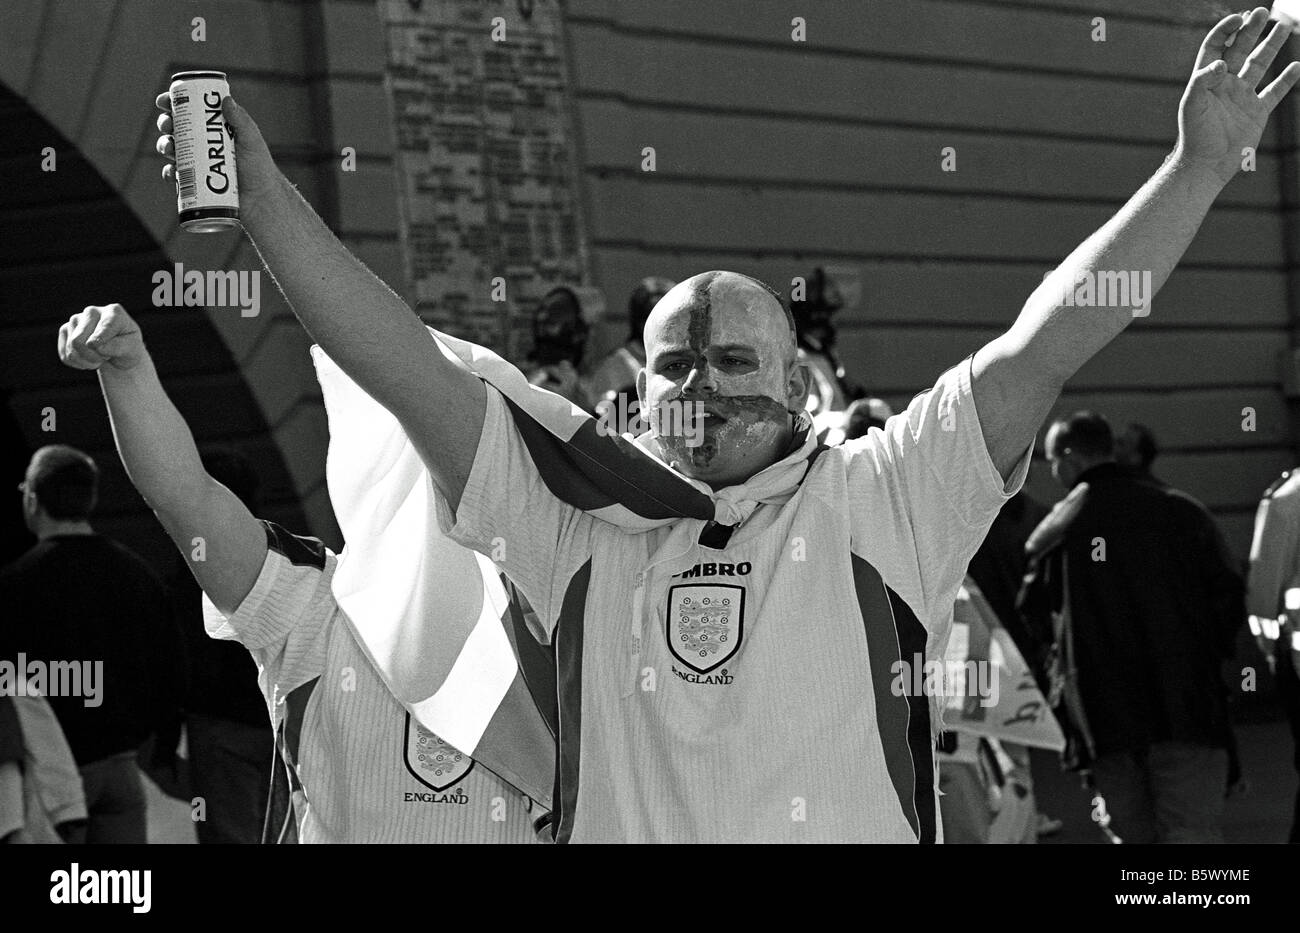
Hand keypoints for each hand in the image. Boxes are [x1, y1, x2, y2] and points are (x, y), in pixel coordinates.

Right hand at [58, 304, 146, 371]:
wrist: (120, 352)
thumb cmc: (128, 349)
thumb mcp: (133, 351)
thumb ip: (118, 346)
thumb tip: (95, 345)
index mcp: (113, 312)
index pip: (102, 329)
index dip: (101, 345)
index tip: (104, 351)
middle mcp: (92, 311)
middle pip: (78, 341)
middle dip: (93, 357)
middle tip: (106, 357)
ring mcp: (76, 319)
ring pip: (71, 348)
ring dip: (87, 360)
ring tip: (100, 356)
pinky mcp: (65, 330)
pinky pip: (66, 355)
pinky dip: (78, 363)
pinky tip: (89, 357)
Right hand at [154, 91, 278, 206]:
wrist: (260, 199)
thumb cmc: (259, 168)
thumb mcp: (251, 140)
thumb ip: (241, 121)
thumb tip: (226, 99)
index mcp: (212, 128)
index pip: (189, 110)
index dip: (172, 103)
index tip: (164, 101)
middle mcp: (201, 142)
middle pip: (175, 127)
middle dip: (166, 123)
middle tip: (168, 125)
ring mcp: (195, 161)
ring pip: (171, 149)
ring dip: (165, 145)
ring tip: (170, 149)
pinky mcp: (193, 180)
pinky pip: (175, 175)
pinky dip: (169, 172)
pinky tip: (173, 172)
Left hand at [1176, 8, 1299, 185]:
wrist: (1207, 164)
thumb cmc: (1195, 135)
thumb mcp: (1191, 105)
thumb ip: (1202, 81)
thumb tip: (1221, 63)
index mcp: (1207, 80)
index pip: (1215, 47)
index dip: (1224, 31)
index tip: (1237, 18)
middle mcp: (1226, 85)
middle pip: (1240, 50)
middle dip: (1250, 30)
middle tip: (1262, 11)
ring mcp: (1243, 97)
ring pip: (1260, 64)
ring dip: (1271, 45)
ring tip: (1284, 25)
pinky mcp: (1258, 111)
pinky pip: (1275, 91)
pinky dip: (1286, 80)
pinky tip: (1296, 66)